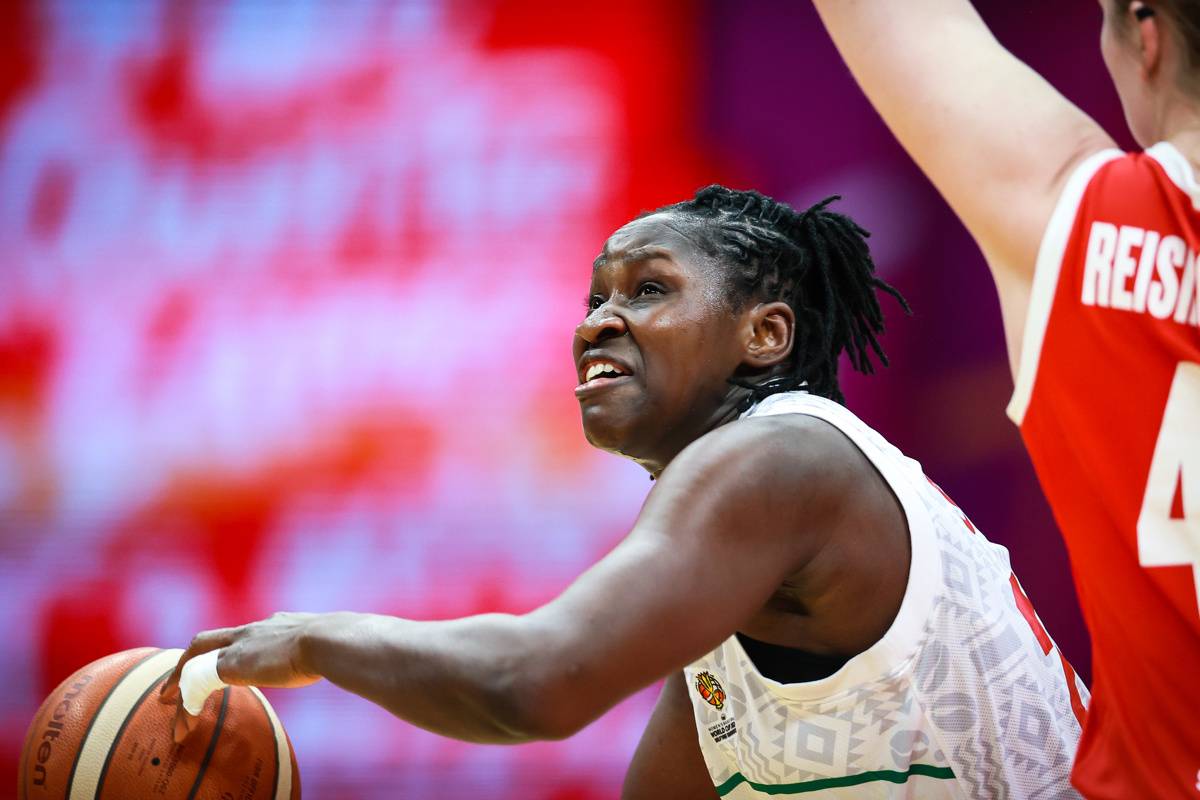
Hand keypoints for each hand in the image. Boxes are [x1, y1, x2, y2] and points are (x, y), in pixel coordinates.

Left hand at [159, 612, 325, 742]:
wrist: (327, 640)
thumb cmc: (339, 645)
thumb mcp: (330, 645)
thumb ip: (327, 649)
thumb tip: (346, 656)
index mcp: (277, 624)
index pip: (242, 633)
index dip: (228, 647)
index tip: (224, 661)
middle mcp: (253, 629)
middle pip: (208, 639)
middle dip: (189, 659)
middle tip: (176, 681)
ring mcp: (239, 644)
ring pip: (194, 659)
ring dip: (179, 684)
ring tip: (168, 705)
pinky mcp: (230, 664)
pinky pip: (196, 683)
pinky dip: (187, 703)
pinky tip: (184, 723)